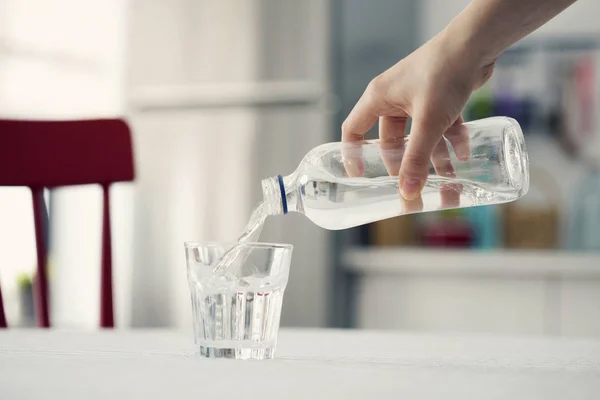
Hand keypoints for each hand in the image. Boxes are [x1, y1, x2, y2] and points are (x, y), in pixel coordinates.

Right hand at [341, 30, 494, 199]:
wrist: (476, 44)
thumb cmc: (443, 74)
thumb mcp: (428, 123)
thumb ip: (416, 159)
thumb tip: (407, 192)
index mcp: (378, 99)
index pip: (353, 130)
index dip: (354, 154)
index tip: (361, 177)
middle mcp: (394, 98)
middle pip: (392, 140)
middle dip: (405, 165)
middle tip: (412, 187)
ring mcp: (417, 97)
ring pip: (421, 136)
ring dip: (434, 158)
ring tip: (448, 181)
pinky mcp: (439, 96)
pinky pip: (441, 125)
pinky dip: (451, 139)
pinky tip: (463, 155)